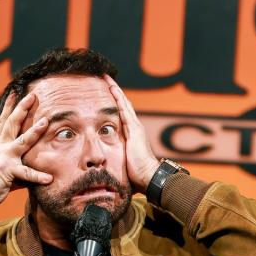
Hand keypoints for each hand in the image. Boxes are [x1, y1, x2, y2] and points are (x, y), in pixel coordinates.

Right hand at [0, 92, 52, 205]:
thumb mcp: (5, 172)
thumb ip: (20, 169)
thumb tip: (37, 174)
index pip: (4, 122)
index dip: (9, 107)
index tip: (13, 92)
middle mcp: (1, 148)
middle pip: (12, 123)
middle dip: (22, 108)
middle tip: (32, 95)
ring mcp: (5, 157)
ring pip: (22, 141)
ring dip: (34, 131)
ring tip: (46, 122)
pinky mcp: (8, 171)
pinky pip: (26, 173)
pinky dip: (38, 176)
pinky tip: (49, 178)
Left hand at [106, 75, 159, 193]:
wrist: (149, 177)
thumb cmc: (137, 175)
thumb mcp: (124, 163)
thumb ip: (118, 158)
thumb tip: (106, 164)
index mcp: (132, 134)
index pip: (122, 114)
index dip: (115, 103)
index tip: (107, 93)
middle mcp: (135, 127)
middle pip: (123, 105)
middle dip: (115, 92)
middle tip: (106, 79)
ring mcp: (135, 127)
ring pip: (123, 103)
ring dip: (115, 90)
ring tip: (107, 78)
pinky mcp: (134, 129)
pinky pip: (123, 108)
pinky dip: (118, 97)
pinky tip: (111, 88)